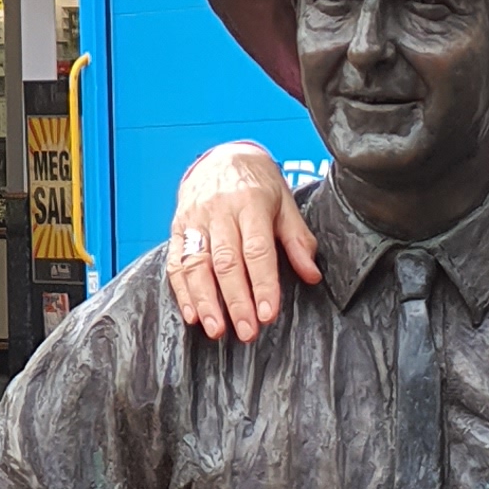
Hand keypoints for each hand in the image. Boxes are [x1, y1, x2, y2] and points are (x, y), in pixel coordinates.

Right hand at [165, 143, 318, 341]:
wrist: (222, 156)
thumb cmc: (258, 184)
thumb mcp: (285, 204)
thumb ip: (298, 240)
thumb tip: (312, 275)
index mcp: (250, 203)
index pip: (257, 250)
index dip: (263, 285)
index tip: (268, 314)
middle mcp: (219, 211)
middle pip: (226, 262)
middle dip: (236, 301)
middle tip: (247, 332)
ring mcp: (194, 219)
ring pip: (196, 265)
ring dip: (206, 301)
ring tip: (217, 330)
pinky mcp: (178, 227)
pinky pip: (176, 262)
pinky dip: (183, 291)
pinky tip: (193, 315)